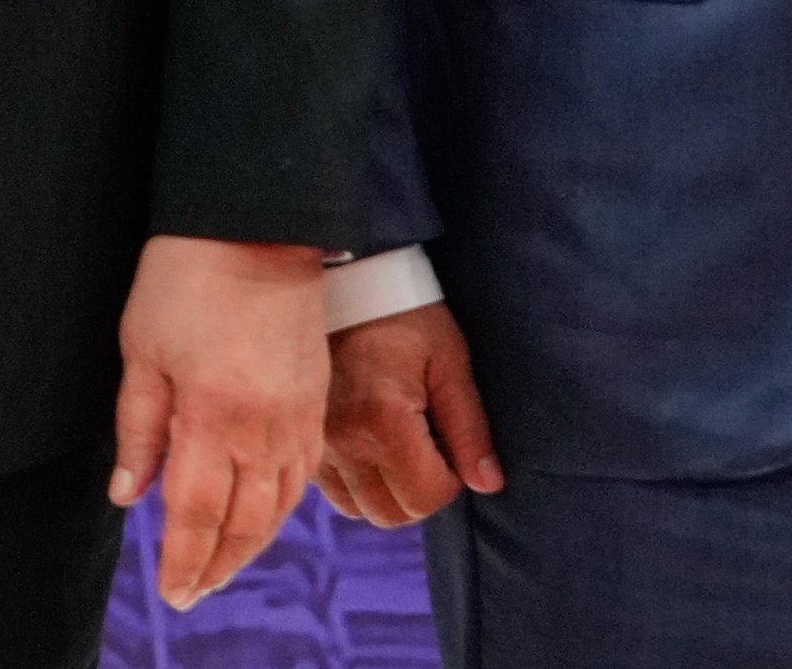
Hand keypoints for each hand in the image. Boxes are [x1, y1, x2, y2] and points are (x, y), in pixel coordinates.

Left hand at [109, 235, 327, 607]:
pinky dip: (280, 508)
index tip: (172, 591)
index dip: (184, 560)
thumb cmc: (184, 280)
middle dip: (216, 565)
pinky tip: (262, 517)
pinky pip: (302, 476)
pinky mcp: (315, 402)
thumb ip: (139, 428)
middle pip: (245, 522)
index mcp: (212, 415)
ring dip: (250, 545)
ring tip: (221, 567)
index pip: (197, 513)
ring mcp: (296, 417)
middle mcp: (262, 428)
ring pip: (279, 506)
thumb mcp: (142, 351)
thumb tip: (129, 494)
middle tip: (192, 592)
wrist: (256, 228)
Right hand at [319, 299, 504, 527]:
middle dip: (419, 491)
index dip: (451, 480)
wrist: (348, 278)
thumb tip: (488, 484)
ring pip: (358, 509)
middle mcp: (341, 440)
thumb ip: (469, 428)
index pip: (426, 497)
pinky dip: (356, 480)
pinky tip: (368, 442)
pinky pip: (332, 490)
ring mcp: (316, 442)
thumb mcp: (450, 362)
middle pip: (390, 513)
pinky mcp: (303, 437)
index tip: (450, 442)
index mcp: (382, 422)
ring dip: (385, 490)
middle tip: (427, 446)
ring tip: (397, 446)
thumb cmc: (406, 314)